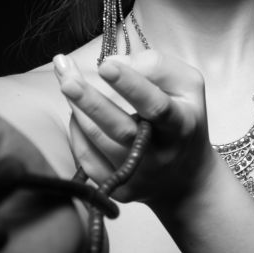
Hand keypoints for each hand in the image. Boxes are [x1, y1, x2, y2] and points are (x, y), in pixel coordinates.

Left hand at [54, 50, 219, 210]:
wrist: (187, 176)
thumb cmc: (184, 118)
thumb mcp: (188, 85)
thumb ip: (157, 66)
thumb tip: (112, 63)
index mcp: (181, 125)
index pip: (155, 105)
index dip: (130, 85)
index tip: (105, 65)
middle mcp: (160, 154)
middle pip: (120, 129)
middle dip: (90, 102)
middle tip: (66, 78)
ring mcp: (138, 175)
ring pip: (98, 142)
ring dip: (77, 109)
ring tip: (65, 80)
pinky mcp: (119, 189)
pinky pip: (87, 159)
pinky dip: (77, 132)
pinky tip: (76, 112)